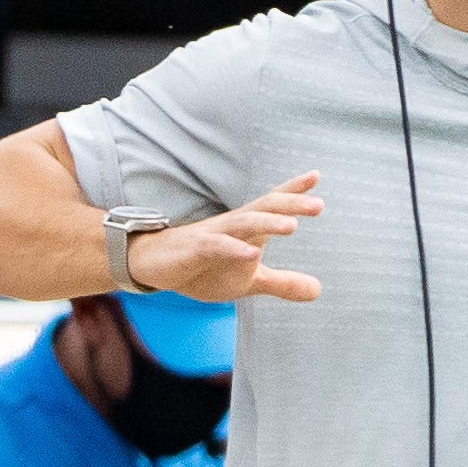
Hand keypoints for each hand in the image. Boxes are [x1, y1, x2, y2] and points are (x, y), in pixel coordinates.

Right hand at [117, 176, 325, 307]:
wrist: (149, 265)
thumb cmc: (200, 268)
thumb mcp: (247, 281)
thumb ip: (282, 283)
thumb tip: (318, 290)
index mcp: (246, 228)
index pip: (272, 203)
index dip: (294, 190)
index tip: (315, 176)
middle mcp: (232, 224)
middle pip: (265, 207)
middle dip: (291, 203)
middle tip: (318, 205)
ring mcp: (212, 235)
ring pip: (243, 223)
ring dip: (267, 223)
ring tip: (292, 227)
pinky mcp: (194, 250)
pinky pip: (216, 246)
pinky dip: (234, 249)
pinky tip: (252, 254)